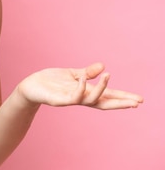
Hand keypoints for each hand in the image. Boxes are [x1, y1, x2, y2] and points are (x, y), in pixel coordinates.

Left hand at [17, 62, 143, 109]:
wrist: (30, 86)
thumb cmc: (51, 81)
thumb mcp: (72, 74)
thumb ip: (87, 72)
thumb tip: (103, 66)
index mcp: (85, 92)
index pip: (107, 96)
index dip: (122, 97)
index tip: (139, 100)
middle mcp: (80, 98)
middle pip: (104, 103)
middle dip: (120, 103)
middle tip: (136, 102)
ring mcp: (70, 100)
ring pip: (90, 100)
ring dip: (101, 89)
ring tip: (109, 75)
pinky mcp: (58, 100)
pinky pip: (72, 96)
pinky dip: (80, 88)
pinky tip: (84, 79)